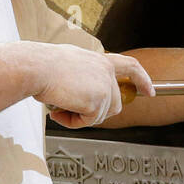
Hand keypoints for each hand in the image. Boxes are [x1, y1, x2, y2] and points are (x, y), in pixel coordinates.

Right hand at [26, 43, 153, 127]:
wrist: (35, 68)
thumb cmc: (43, 65)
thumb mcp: (70, 64)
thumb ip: (84, 76)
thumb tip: (83, 95)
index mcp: (100, 61)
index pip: (131, 67)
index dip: (142, 80)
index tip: (149, 91)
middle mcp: (106, 72)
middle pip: (114, 105)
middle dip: (93, 113)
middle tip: (70, 110)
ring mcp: (104, 87)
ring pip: (100, 116)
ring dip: (78, 118)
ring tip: (60, 107)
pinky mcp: (97, 101)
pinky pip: (88, 122)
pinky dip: (72, 122)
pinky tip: (59, 112)